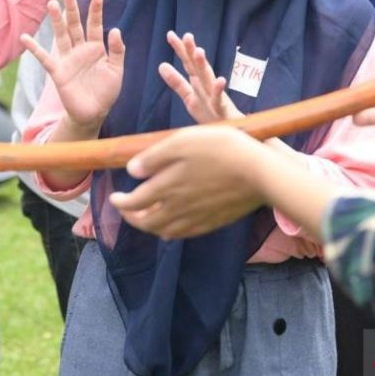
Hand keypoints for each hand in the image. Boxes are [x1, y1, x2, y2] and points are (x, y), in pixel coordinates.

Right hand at [20, 0, 124, 131]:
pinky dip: (34, 48)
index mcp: (96, 48)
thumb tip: (115, 29)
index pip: (95, 25)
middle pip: (75, 25)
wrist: (94, 112)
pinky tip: (24, 37)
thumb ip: (117, 50)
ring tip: (52, 4)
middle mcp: (80, 50)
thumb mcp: (116, 70)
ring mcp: (68, 59)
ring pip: (61, 35)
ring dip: (57, 21)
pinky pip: (44, 58)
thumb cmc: (106, 91)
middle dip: (72, 9)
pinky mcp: (58, 71)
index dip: (96, 10)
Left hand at [111, 126, 271, 239]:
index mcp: (167, 188)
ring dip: (149, 227)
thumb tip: (132, 171)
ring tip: (145, 218)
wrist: (260, 173)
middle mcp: (178, 208)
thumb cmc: (221, 149)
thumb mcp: (183, 142)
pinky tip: (171, 227)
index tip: (114, 197)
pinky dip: (171, 232)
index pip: (134, 202)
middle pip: (146, 222)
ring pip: (164, 231)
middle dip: (131, 218)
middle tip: (126, 210)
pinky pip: (184, 234)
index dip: (120, 202)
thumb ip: (155, 157)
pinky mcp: (213, 222)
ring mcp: (196, 218)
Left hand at [158, 31, 243, 122]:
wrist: (231, 133)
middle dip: (192, 51)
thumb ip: (177, 82)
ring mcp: (215, 97)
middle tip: (187, 36)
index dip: (180, 50)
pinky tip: (221, 81)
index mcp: (199, 82)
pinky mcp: (222, 109)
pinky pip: (220, 100)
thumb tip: (161, 64)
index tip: (170, 34)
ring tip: (199, 51)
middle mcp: (207, 86)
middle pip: (198, 67)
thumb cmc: (211, 113)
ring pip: (209, 79)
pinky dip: (220, 91)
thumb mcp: (190, 97)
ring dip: (204, 66)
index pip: (188, 63)